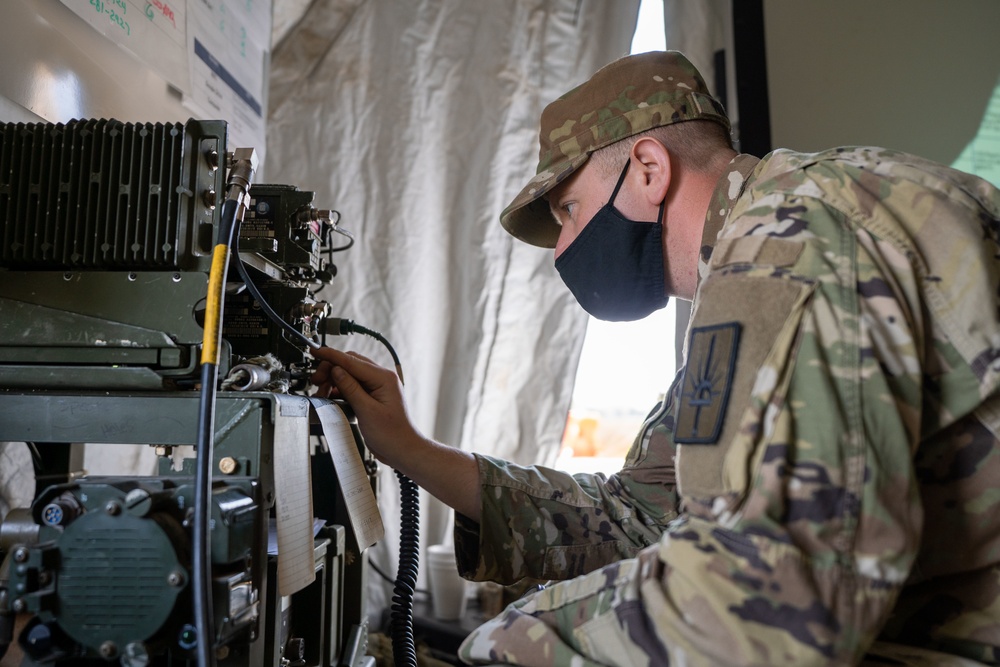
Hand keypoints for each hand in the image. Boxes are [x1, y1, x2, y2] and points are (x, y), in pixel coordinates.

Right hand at [310, 347, 420, 465]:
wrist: (402, 450)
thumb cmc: (392, 434)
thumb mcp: (367, 411)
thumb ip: (350, 388)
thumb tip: (336, 370)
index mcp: (384, 378)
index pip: (352, 361)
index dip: (331, 355)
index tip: (316, 351)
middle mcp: (381, 379)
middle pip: (349, 364)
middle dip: (330, 370)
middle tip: (316, 380)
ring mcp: (376, 387)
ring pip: (349, 375)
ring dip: (333, 381)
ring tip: (321, 392)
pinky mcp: (371, 397)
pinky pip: (351, 386)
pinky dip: (339, 390)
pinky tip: (330, 397)